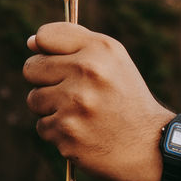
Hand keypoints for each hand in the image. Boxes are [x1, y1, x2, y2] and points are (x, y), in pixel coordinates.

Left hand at [23, 21, 175, 180]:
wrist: (149, 144)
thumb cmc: (125, 95)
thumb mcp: (112, 58)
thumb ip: (74, 41)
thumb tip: (30, 42)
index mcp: (98, 49)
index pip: (44, 36)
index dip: (44, 49)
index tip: (55, 60)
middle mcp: (87, 73)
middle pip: (31, 68)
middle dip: (43, 79)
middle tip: (68, 90)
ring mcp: (75, 104)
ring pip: (34, 99)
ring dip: (50, 107)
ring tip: (78, 112)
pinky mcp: (67, 133)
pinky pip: (43, 126)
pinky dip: (58, 131)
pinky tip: (82, 131)